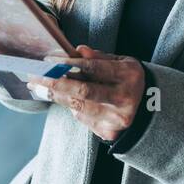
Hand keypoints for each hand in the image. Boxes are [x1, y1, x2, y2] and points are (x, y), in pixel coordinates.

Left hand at [28, 45, 145, 141]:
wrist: (149, 107)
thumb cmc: (127, 79)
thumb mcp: (120, 62)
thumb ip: (99, 57)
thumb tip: (78, 51)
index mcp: (129, 76)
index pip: (94, 69)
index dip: (68, 65)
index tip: (48, 60)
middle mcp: (124, 99)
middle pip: (83, 92)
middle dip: (55, 84)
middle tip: (34, 77)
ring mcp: (116, 119)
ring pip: (78, 107)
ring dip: (56, 96)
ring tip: (39, 87)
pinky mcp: (108, 132)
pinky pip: (82, 118)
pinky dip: (71, 106)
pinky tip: (65, 98)